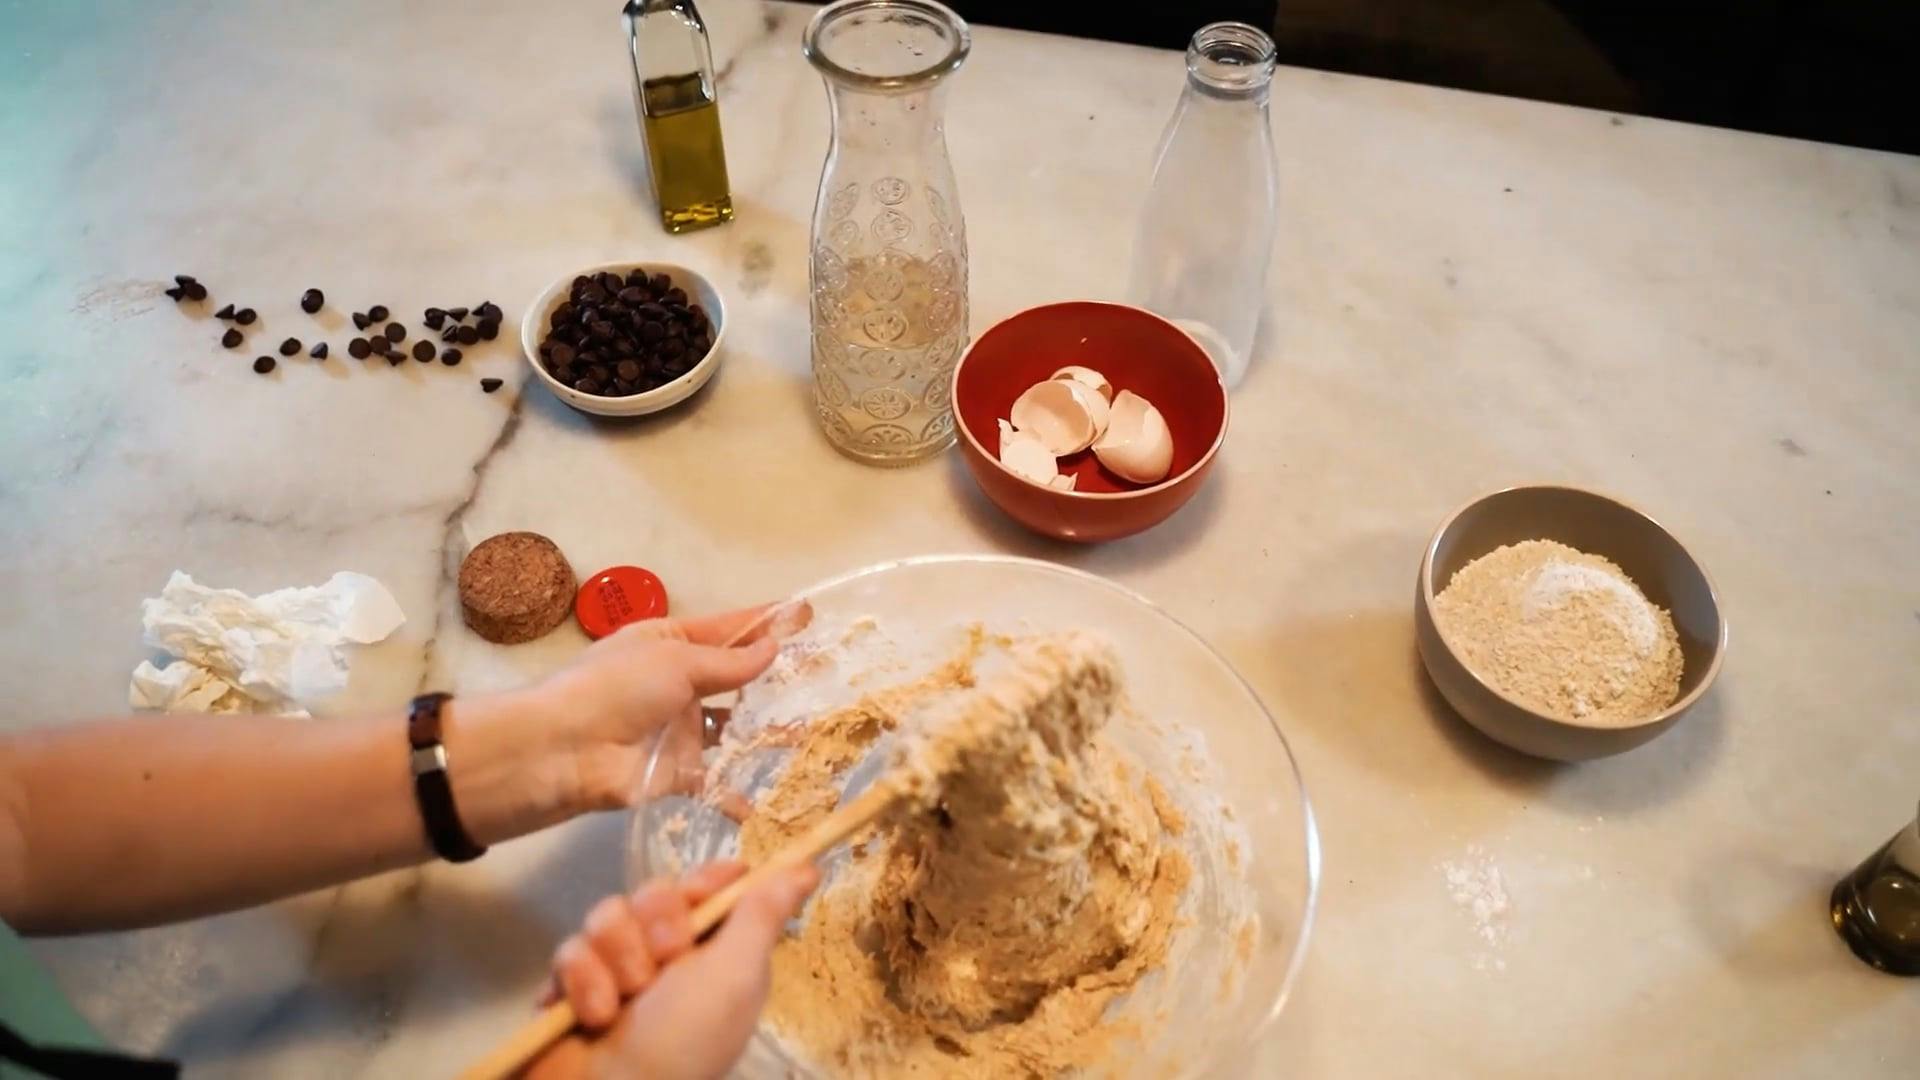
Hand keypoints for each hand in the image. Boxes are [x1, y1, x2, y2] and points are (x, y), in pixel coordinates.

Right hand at [523, 861, 821, 1079]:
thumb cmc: (684, 1040)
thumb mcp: (736, 976)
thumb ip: (764, 916)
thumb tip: (808, 868)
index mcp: (716, 949)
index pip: (711, 883)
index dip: (704, 881)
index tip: (702, 897)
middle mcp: (667, 952)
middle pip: (653, 891)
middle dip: (654, 926)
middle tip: (662, 965)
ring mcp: (616, 965)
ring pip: (605, 914)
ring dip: (615, 959)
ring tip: (621, 1005)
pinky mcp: (572, 982)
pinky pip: (569, 948)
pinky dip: (582, 985)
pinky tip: (593, 1017)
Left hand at [530, 605, 801, 815]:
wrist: (564, 752)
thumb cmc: (616, 688)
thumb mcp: (675, 661)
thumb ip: (729, 663)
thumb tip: (773, 649)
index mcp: (668, 642)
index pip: (727, 628)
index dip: (765, 622)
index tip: (807, 615)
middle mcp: (677, 683)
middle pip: (734, 678)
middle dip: (773, 677)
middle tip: (824, 674)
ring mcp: (679, 730)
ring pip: (732, 729)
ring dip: (766, 732)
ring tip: (810, 731)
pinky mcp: (678, 773)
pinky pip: (716, 782)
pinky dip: (739, 794)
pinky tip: (772, 799)